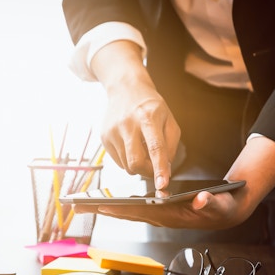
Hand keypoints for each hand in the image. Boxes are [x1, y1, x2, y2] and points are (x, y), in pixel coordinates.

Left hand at [73, 189, 242, 229]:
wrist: (227, 211)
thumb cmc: (223, 208)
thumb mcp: (221, 204)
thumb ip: (210, 202)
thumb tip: (200, 199)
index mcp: (172, 217)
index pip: (141, 212)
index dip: (121, 209)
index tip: (102, 207)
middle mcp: (160, 218)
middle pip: (127, 214)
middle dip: (103, 211)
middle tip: (78, 207)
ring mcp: (158, 215)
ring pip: (128, 212)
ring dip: (106, 209)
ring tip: (84, 205)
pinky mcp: (158, 211)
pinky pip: (134, 208)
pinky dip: (118, 205)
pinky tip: (105, 203)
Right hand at [92, 41, 180, 188]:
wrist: (125, 89)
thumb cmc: (150, 106)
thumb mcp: (169, 119)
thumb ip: (170, 146)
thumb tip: (164, 170)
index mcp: (148, 117)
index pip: (155, 148)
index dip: (159, 168)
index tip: (162, 184)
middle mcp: (127, 124)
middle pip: (135, 162)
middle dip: (147, 172)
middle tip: (154, 168)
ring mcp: (112, 131)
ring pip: (127, 165)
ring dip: (138, 165)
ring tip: (142, 148)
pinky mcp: (104, 138)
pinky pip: (118, 161)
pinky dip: (128, 159)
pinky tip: (131, 145)